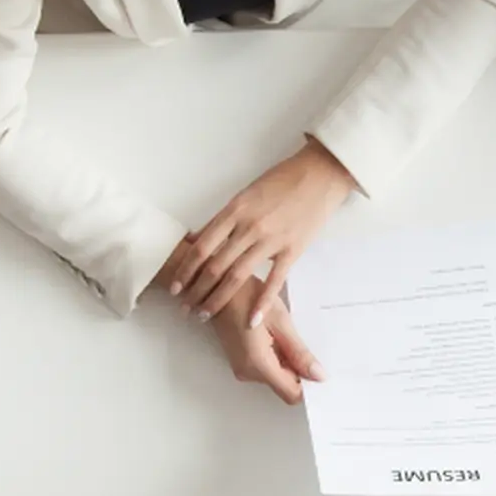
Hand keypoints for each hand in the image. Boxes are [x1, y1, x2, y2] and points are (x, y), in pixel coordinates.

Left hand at [169, 139, 355, 325]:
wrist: (319, 175)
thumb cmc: (282, 181)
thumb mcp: (246, 194)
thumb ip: (224, 219)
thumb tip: (198, 238)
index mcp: (234, 211)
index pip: (202, 247)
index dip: (186, 270)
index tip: (176, 287)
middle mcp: (249, 227)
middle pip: (215, 266)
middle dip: (197, 291)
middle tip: (186, 308)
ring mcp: (271, 240)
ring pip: (237, 276)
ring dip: (218, 299)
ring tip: (205, 314)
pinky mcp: (292, 250)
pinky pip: (274, 281)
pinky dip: (261, 303)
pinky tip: (251, 320)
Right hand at [207, 276, 323, 404]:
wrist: (216, 286)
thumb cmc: (246, 296)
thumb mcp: (280, 321)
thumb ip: (299, 352)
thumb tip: (318, 376)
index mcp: (258, 364)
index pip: (291, 394)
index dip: (307, 385)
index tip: (317, 368)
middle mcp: (247, 373)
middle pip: (284, 386)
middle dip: (297, 368)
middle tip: (296, 339)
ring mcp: (241, 368)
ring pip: (275, 376)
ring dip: (285, 360)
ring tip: (281, 333)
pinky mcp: (239, 361)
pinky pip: (265, 368)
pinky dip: (275, 356)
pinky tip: (272, 334)